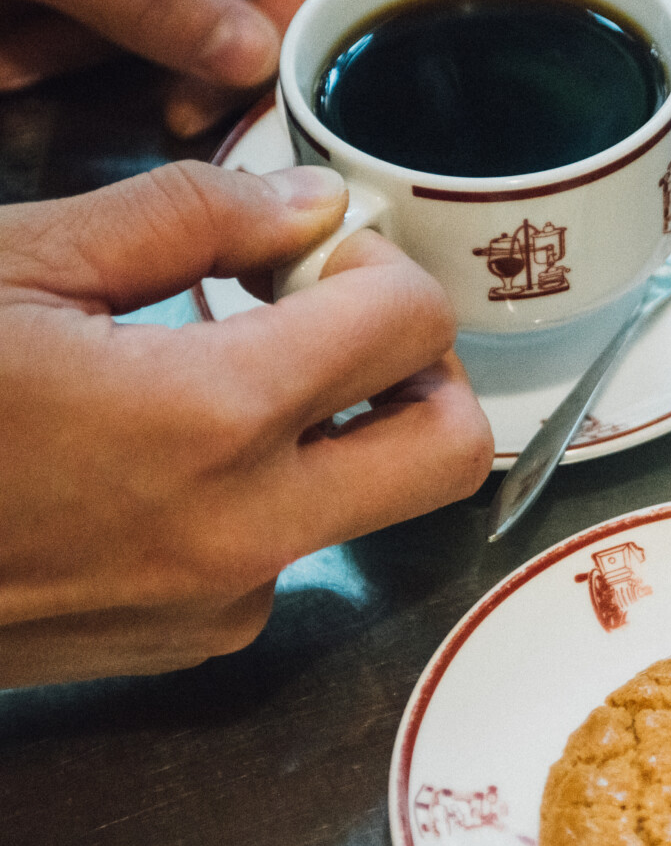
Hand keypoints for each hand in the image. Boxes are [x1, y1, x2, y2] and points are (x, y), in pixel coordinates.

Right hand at [0, 161, 493, 686]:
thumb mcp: (12, 264)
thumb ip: (184, 219)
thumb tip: (306, 203)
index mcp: (206, 420)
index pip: (409, 326)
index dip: (377, 264)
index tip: (311, 250)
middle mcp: (242, 531)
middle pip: (453, 451)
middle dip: (422, 369)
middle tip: (334, 316)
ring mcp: (220, 602)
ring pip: (371, 505)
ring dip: (341, 428)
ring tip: (225, 367)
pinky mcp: (188, 642)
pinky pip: (286, 552)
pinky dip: (264, 489)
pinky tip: (161, 447)